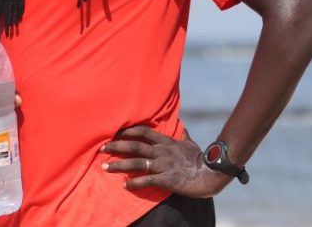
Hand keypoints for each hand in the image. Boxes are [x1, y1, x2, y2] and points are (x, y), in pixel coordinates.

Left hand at [100, 126, 231, 197]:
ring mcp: (163, 165)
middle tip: (101, 148)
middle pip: (135, 146)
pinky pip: (147, 180)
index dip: (128, 131)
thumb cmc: (200, 158)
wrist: (209, 173)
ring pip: (137, 163)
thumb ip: (183, 135)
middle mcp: (162, 152)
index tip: (115, 133)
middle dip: (116, 147)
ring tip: (105, 168)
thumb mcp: (190, 143)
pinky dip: (135, 182)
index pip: (143, 132)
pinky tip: (125, 185)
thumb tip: (182, 126)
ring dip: (119, 165)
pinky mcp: (166, 179)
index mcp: (166, 142)